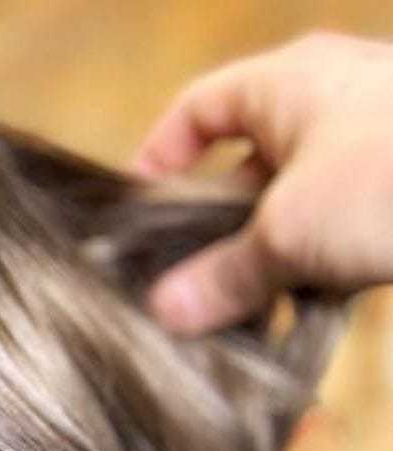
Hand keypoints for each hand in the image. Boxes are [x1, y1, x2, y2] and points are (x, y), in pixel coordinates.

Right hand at [130, 31, 392, 333]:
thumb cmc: (392, 181)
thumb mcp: (289, 236)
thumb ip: (222, 276)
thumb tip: (166, 312)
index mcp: (289, 81)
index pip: (197, 108)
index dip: (158, 160)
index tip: (136, 219)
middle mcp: (330, 102)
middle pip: (243, 167)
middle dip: (212, 232)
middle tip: (183, 288)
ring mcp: (373, 146)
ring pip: (293, 209)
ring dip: (264, 263)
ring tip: (239, 317)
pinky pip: (339, 232)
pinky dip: (314, 272)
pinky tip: (301, 317)